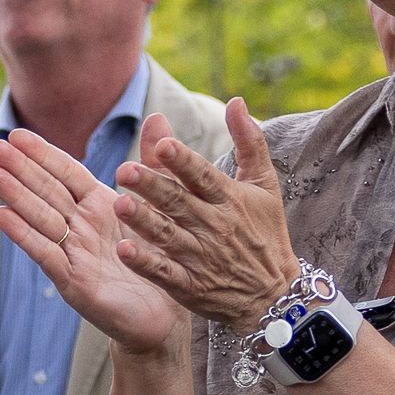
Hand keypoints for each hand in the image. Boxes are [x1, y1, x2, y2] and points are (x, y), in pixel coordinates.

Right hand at [0, 129, 182, 355]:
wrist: (166, 317)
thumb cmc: (160, 262)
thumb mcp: (162, 207)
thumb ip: (154, 165)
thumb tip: (157, 116)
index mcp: (100, 206)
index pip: (66, 173)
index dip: (42, 154)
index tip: (17, 134)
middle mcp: (81, 227)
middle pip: (45, 191)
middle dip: (18, 169)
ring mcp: (74, 253)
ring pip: (40, 218)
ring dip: (14, 196)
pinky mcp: (73, 282)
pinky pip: (46, 254)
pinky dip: (24, 235)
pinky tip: (1, 216)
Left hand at [115, 102, 301, 330]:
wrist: (275, 293)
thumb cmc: (265, 232)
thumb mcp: (264, 185)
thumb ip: (249, 142)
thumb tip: (237, 101)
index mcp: (228, 198)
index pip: (203, 176)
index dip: (183, 161)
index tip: (162, 144)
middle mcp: (214, 226)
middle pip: (178, 203)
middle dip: (152, 186)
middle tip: (124, 169)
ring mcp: (201, 257)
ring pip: (168, 236)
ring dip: (143, 221)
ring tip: (119, 204)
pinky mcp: (190, 285)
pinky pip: (164, 274)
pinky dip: (145, 263)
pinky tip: (123, 250)